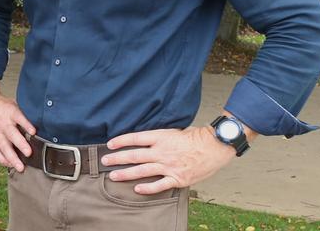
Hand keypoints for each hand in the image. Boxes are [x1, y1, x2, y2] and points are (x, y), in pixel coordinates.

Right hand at [0, 80, 35, 170]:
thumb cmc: (0, 105)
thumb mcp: (13, 104)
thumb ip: (24, 114)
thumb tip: (39, 122)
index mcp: (10, 113)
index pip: (19, 118)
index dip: (26, 124)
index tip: (33, 131)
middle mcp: (3, 124)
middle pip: (12, 135)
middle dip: (21, 145)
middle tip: (29, 153)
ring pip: (4, 147)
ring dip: (12, 158)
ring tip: (20, 167)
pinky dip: (2, 159)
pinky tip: (9, 164)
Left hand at [102, 126, 237, 193]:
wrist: (214, 146)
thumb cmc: (195, 138)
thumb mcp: (173, 131)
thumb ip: (158, 138)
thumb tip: (143, 142)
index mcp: (161, 137)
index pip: (136, 138)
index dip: (121, 141)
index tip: (110, 144)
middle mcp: (162, 152)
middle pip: (134, 155)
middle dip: (117, 159)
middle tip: (105, 161)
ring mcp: (169, 166)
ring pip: (142, 170)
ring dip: (126, 173)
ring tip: (113, 175)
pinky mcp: (178, 178)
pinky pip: (159, 185)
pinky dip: (147, 188)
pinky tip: (137, 189)